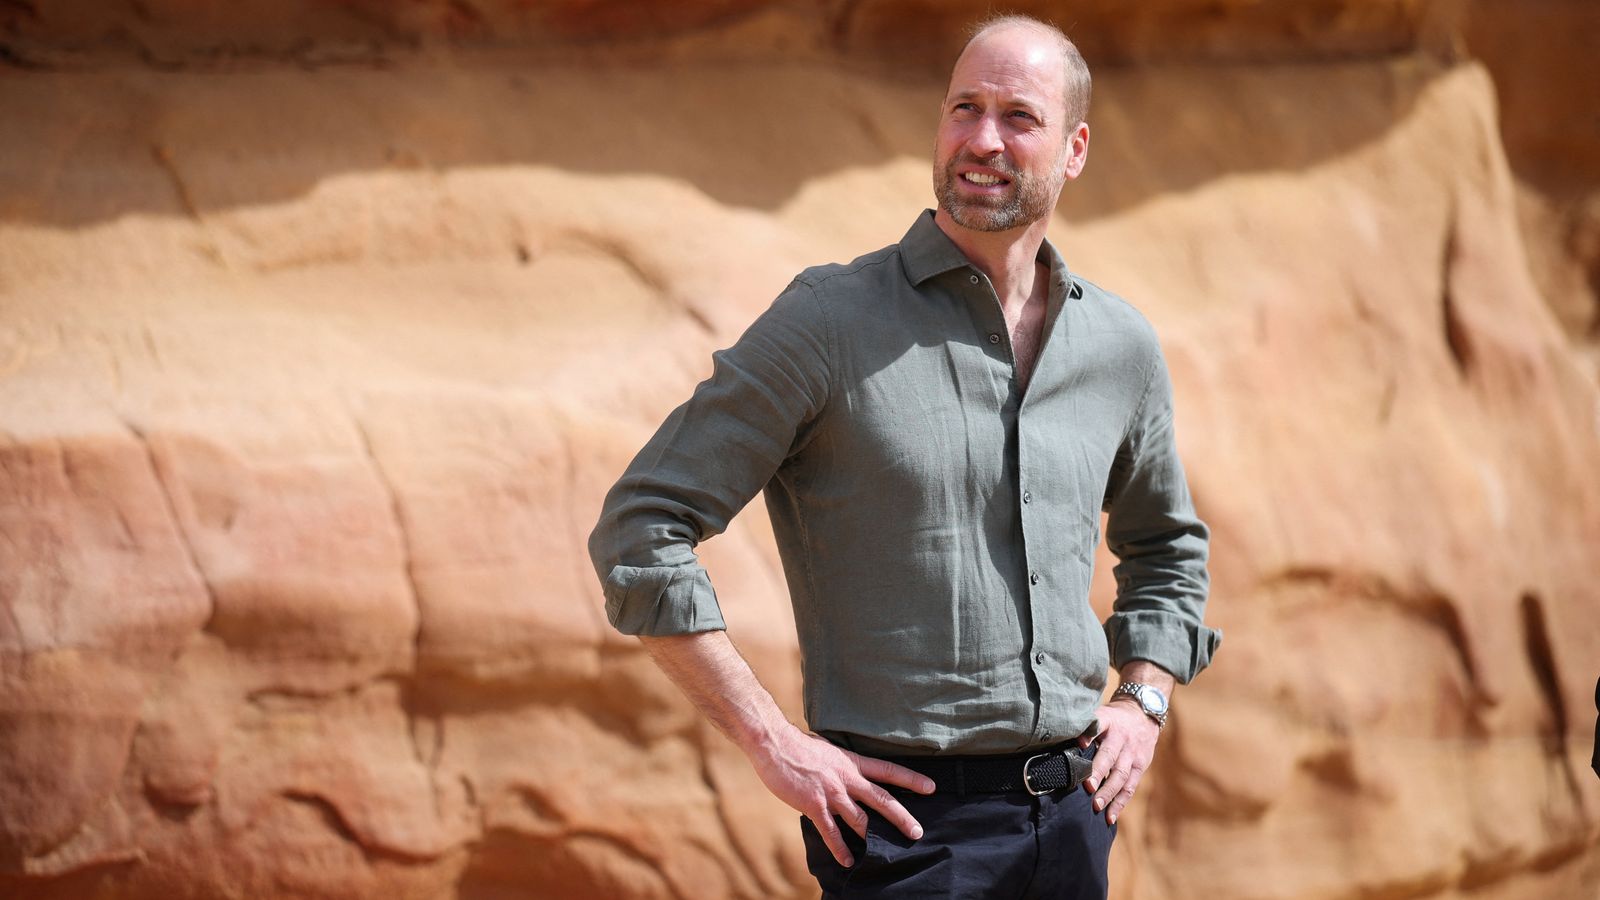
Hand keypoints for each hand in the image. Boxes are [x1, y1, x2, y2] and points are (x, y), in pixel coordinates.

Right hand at [751, 725, 935, 866]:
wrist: (775, 744)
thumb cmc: (799, 746)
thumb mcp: (830, 751)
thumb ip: (842, 766)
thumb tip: (850, 776)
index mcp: (852, 762)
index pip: (888, 770)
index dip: (911, 779)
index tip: (931, 787)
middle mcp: (847, 778)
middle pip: (882, 799)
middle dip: (901, 817)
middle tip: (917, 832)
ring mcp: (832, 793)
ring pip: (860, 820)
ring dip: (873, 838)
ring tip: (884, 854)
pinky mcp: (814, 805)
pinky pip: (831, 832)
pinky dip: (840, 848)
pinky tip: (847, 861)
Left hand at [1077, 697, 1159, 825]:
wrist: (1143, 714)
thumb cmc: (1113, 718)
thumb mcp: (1101, 714)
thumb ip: (1086, 727)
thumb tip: (1060, 739)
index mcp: (1108, 722)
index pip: (1099, 725)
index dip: (1090, 734)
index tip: (1080, 743)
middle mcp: (1121, 738)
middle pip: (1110, 755)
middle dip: (1099, 772)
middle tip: (1088, 788)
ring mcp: (1133, 754)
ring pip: (1121, 775)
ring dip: (1109, 792)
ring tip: (1097, 806)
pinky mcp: (1140, 766)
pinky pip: (1130, 787)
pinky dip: (1120, 803)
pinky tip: (1110, 816)